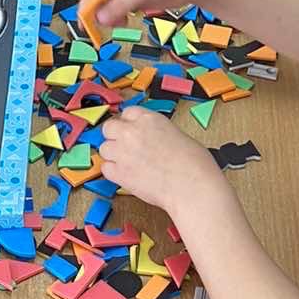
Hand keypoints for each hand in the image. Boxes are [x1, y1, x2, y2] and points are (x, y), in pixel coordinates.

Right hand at [88, 0, 206, 29]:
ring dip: (109, 16)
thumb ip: (121, 4)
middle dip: (98, 12)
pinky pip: (118, 10)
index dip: (86, 4)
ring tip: (120, 23)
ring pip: (107, 5)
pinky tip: (126, 21)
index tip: (84, 22)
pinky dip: (118, 18)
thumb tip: (100, 18)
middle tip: (100, 28)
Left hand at [100, 107, 221, 211]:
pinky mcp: (119, 173)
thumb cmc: (194, 164)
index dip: (129, 123)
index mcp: (149, 119)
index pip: (127, 112)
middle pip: (109, 128)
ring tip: (128, 164)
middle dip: (115, 137)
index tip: (131, 130)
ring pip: (104, 149)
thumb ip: (157, 133)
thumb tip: (152, 140)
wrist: (192, 185)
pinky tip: (126, 175)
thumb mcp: (177, 135)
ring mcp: (122, 152)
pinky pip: (105, 168)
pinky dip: (113, 172)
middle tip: (125, 147)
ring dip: (113, 155)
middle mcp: (132, 132)